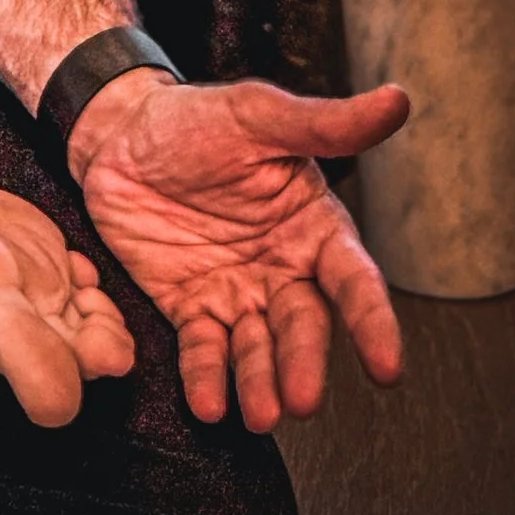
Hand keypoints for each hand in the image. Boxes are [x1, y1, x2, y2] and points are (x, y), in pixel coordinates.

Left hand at [70, 69, 408, 430]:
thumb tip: (397, 101)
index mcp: (312, 227)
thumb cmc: (195, 119)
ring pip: (256, 347)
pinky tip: (208, 403)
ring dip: (260, 383)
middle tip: (301, 399)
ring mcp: (236, 292)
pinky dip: (206, 377)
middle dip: (304, 364)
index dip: (372, 323)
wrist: (117, 132)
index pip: (353, 281)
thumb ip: (326, 123)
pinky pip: (203, 347)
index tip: (386, 365)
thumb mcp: (259, 115)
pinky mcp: (189, 305)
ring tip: (260, 414)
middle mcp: (282, 269)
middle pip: (302, 326)